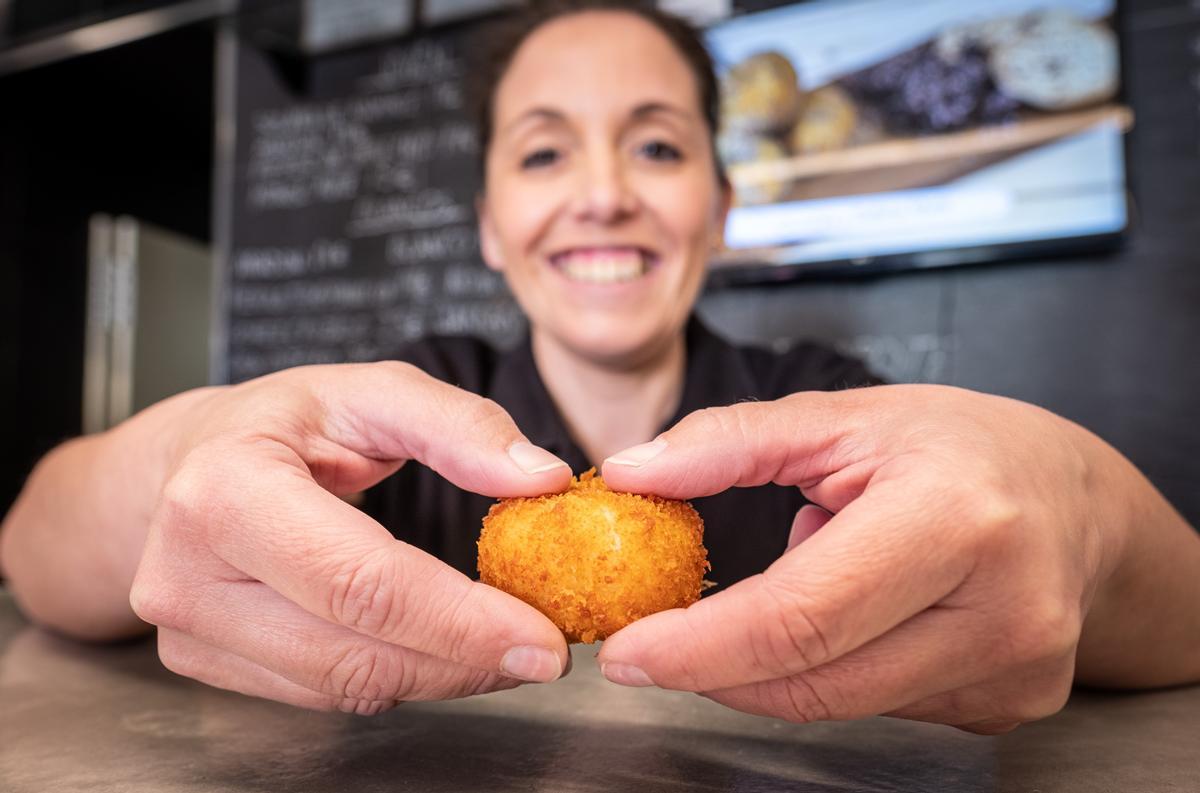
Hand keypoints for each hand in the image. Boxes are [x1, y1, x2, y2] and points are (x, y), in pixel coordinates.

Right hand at [130, 362, 572, 713]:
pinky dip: (395, 677)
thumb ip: (462, 426)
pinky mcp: (200, 662)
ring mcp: (186, 628)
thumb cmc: (283, 423)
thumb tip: (542, 479)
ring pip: (342, 685)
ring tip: (502, 644)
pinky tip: (438, 648)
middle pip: (354, 650)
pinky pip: (320, 692)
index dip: (461, 621)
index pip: (360, 582)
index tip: (542, 640)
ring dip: (440, 676)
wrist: (185, 463)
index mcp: (225, 490)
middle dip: (466, 661)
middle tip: (544, 651)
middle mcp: (188, 570)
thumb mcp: (371, 392)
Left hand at [598, 385, 1121, 733]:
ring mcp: (1014, 673)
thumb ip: (729, 442)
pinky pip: (879, 706)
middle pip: (816, 681)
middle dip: (716, 671)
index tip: (628, 652)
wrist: (1074, 498)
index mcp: (957, 520)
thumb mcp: (843, 416)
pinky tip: (848, 614)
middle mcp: (1003, 611)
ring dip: (775, 665)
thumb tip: (632, 472)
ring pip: (842, 703)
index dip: (701, 647)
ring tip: (788, 587)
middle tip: (657, 642)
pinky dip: (833, 668)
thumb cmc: (958, 446)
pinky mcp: (1008, 707)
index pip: (802, 617)